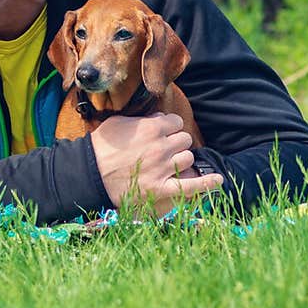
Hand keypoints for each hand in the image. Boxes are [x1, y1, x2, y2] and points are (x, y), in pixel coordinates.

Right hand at [90, 112, 224, 216]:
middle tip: (163, 151)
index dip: (171, 128)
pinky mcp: (160, 188)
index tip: (164, 134)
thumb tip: (161, 119)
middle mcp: (160, 146)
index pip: (176, 122)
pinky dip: (207, 184)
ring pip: (188, 159)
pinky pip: (191, 186)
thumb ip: (143, 119)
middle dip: (176, 144)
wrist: (89, 173)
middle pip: (184, 140)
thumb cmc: (101, 147)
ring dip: (181, 161)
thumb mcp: (119, 122)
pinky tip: (219, 181)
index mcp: (151, 128)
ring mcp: (162, 168)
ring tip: (168, 165)